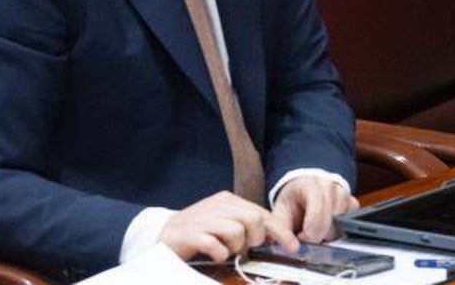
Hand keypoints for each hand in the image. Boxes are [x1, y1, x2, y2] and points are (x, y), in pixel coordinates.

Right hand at [158, 191, 297, 262]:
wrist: (162, 236)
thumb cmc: (199, 233)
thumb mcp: (224, 224)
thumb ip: (246, 226)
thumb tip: (273, 237)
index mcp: (228, 200)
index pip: (262, 213)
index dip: (280, 231)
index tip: (293, 247)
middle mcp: (217, 205)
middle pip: (253, 219)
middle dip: (255, 238)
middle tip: (244, 248)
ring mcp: (202, 218)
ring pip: (236, 231)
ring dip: (235, 247)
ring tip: (225, 251)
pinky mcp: (189, 234)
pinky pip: (215, 245)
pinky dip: (219, 253)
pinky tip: (214, 254)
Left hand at [271, 176, 357, 243]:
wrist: (304, 185)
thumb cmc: (293, 199)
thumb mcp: (280, 213)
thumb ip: (282, 232)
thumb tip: (293, 249)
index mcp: (311, 185)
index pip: (317, 216)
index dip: (309, 234)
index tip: (300, 237)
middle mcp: (331, 187)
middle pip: (330, 225)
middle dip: (317, 236)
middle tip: (306, 233)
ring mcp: (344, 194)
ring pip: (340, 228)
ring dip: (327, 234)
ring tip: (315, 226)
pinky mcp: (353, 203)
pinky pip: (349, 225)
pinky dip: (337, 230)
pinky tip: (327, 224)